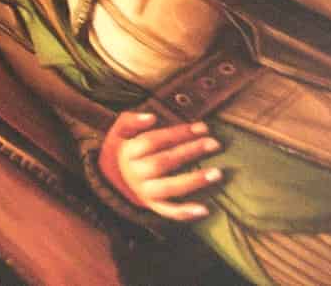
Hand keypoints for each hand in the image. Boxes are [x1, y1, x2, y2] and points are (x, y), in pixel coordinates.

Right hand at [98, 110, 221, 221]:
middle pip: (164, 162)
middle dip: (190, 151)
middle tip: (214, 143)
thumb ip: (131, 121)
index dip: (179, 133)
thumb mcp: (119, 131)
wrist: (113, 179)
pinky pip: (169, 211)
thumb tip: (152, 117)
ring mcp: (145, 192)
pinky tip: (205, 210)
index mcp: (128, 152)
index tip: (202, 127)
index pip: (154, 140)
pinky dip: (186, 212)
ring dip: (194, 180)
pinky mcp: (153, 206)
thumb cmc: (123, 150)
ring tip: (217, 173)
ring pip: (169, 187)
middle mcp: (136, 173)